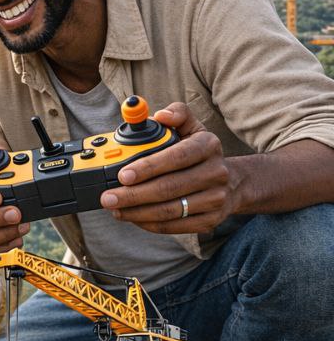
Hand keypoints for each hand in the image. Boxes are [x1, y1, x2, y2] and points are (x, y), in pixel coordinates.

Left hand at [99, 102, 233, 233]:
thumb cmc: (199, 153)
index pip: (176, 156)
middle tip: (107, 197)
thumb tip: (160, 115)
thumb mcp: (191, 128)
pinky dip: (150, 224)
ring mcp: (216, 198)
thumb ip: (176, 114)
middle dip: (133, 195)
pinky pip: (175, 226)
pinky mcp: (211, 220)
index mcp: (208, 146)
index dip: (148, 167)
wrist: (233, 182)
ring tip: (115, 209)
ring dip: (137, 212)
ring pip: (170, 210)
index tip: (121, 175)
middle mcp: (216, 172)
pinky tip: (133, 217)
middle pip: (170, 187)